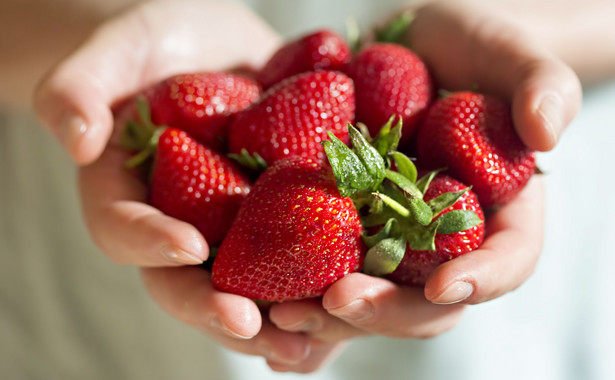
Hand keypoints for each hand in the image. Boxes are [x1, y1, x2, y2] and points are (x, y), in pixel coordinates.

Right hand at [32, 0, 328, 371]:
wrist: (214, 47)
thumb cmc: (154, 45)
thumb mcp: (114, 51)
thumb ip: (78, 88)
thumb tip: (75, 138)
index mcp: (128, 195)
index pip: (125, 228)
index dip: (151, 242)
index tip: (189, 247)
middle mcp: (178, 224)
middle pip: (187, 283)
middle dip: (219, 310)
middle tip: (254, 327)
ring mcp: (230, 228)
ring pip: (245, 289)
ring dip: (276, 320)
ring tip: (311, 339)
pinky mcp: (277, 218)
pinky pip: (294, 262)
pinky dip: (318, 291)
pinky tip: (348, 308)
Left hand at [268, 0, 578, 360]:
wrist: (405, 47)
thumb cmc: (465, 47)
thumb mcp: (506, 52)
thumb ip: (538, 83)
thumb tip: (548, 132)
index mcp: (497, 211)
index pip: (507, 258)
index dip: (483, 278)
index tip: (446, 286)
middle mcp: (439, 240)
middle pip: (424, 299)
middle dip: (384, 310)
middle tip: (338, 303)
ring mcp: (387, 239)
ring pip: (368, 297)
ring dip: (327, 316)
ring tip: (284, 315)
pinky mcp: (340, 228)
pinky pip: (321, 272)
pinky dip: (293, 294)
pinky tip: (261, 310)